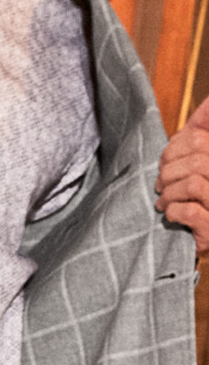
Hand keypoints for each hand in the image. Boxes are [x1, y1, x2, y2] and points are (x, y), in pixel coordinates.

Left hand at [156, 93, 208, 254]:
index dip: (175, 147)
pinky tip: (172, 215)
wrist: (207, 237)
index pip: (200, 138)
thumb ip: (204, 127)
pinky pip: (189, 211)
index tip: (166, 161)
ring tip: (164, 200)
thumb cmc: (201, 196)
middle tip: (160, 183)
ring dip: (169, 193)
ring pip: (192, 183)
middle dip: (169, 170)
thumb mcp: (202, 158)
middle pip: (199, 159)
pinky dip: (173, 212)